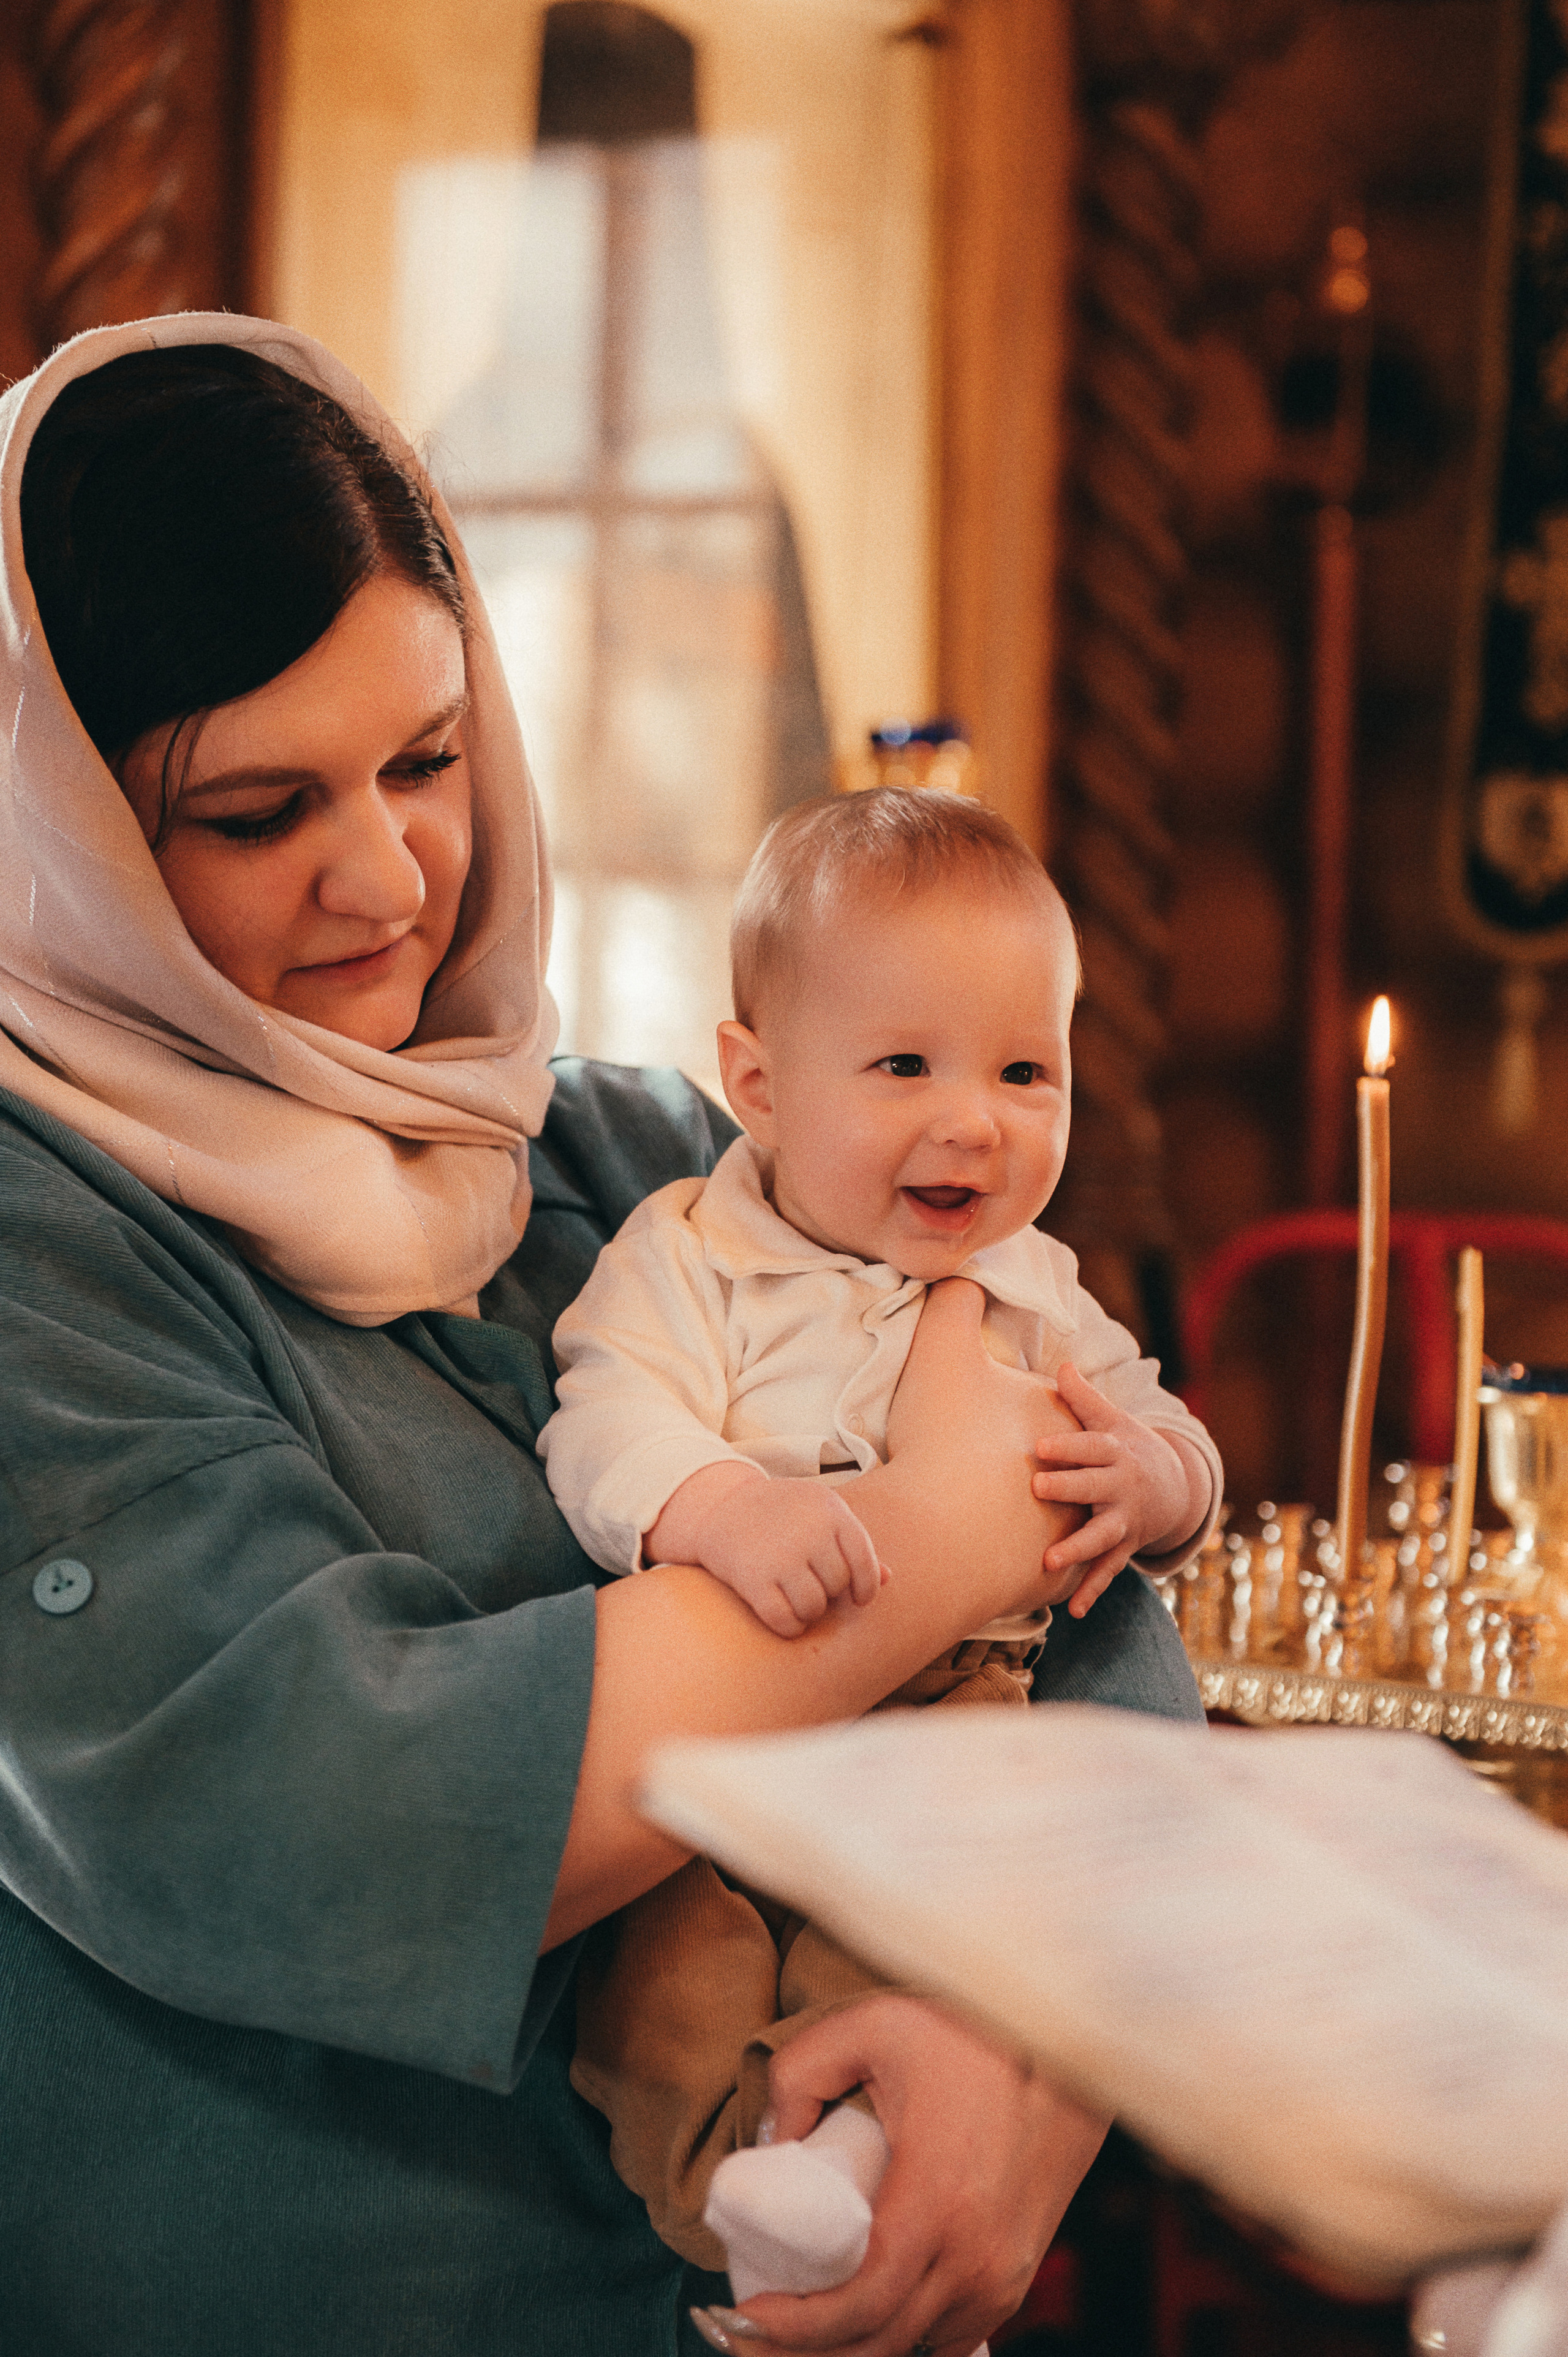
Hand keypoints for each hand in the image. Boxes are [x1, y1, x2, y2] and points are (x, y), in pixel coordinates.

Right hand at [654, 1463, 886, 1638]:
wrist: (720, 1506)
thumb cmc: (782, 1513)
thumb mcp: (821, 1513)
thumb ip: (853, 1543)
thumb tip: (887, 1579)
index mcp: (831, 1510)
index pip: (864, 1562)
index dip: (866, 1587)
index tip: (858, 1598)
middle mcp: (809, 1532)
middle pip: (838, 1586)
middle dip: (827, 1592)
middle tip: (807, 1582)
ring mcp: (781, 1556)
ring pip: (814, 1607)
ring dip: (807, 1611)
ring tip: (794, 1597)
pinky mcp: (753, 1579)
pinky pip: (785, 1621)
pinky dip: (788, 1626)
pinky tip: (783, 1616)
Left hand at [693, 1993, 1107, 2355]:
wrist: (1070, 2044)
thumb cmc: (972, 2034)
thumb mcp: (873, 2026)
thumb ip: (799, 2073)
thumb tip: (768, 2142)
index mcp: (937, 2203)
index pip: (857, 2305)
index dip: (794, 2329)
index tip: (742, 2318)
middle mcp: (975, 2257)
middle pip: (878, 2344)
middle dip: (804, 2353)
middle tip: (746, 2335)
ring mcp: (1001, 2275)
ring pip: (914, 2349)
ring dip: (851, 2350)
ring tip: (794, 2330)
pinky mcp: (1015, 2277)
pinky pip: (950, 2338)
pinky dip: (901, 2339)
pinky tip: (860, 2321)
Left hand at [1030, 1363, 1207, 1617]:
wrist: (1174, 1486)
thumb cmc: (1128, 1446)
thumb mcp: (1113, 1420)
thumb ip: (1084, 1398)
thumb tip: (1063, 1365)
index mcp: (1116, 1453)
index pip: (1091, 1448)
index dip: (1068, 1446)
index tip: (1040, 1445)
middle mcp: (1122, 1488)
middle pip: (1094, 1488)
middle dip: (1069, 1488)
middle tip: (1038, 1487)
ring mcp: (1125, 1521)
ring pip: (1102, 1537)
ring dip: (1078, 1549)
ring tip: (1050, 1562)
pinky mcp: (1124, 1547)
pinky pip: (1108, 1571)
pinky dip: (1092, 1591)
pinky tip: (1073, 1611)